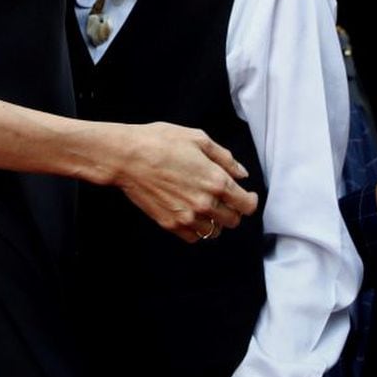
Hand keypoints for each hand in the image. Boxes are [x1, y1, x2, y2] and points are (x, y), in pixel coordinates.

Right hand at [103, 121, 256, 242]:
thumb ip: (225, 158)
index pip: (247, 205)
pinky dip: (197, 229)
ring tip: (206, 207)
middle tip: (224, 199)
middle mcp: (205, 203)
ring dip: (215, 221)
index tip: (247, 196)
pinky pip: (194, 237)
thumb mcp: (197, 138)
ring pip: (214, 231)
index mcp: (216, 181)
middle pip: (234, 220)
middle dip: (233, 210)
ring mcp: (187, 216)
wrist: (126, 157)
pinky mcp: (170, 224)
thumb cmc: (159, 142)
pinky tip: (191, 215)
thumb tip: (241, 174)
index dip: (250, 201)